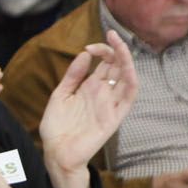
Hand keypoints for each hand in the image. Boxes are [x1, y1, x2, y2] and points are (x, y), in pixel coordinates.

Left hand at [38, 32, 136, 187]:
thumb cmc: (57, 127)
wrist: (56, 152)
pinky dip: (131, 82)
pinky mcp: (115, 117)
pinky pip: (129, 98)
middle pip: (118, 67)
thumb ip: (73, 75)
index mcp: (90, 88)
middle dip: (116, 49)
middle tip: (111, 35)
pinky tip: (127, 68)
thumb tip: (86, 53)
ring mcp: (110, 104)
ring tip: (121, 45)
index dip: (101, 50)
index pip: (104, 63)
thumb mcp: (60, 95)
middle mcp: (103, 94)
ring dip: (127, 61)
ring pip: (127, 78)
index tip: (89, 46)